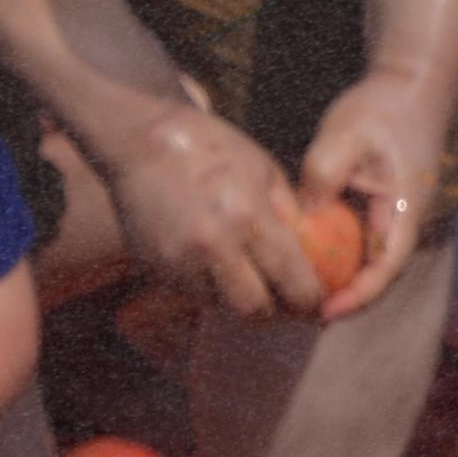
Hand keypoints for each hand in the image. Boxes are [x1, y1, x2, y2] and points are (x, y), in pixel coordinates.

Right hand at [101, 102, 315, 317]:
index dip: (309, 299)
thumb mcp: (262, 169)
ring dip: (239, 297)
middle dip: (273, 311)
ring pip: (221, 305)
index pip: (290, 279)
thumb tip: (307, 249)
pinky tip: (214, 263)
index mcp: (247, 217)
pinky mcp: (157, 269)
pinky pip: (193, 292)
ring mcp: (179, 262)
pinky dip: (211, 287)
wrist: (141, 145)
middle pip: (254, 309)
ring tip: (248, 277)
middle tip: (284, 302)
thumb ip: (285, 213)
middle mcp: (213, 247)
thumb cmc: (210, 148)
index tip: (316, 302)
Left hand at [300, 71, 444, 317]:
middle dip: (339, 300)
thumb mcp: (344, 135)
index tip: (322, 312)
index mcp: (404, 209)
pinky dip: (333, 261)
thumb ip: (321, 178)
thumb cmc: (381, 108)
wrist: (411, 84)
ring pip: (366, 264)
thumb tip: (300, 220)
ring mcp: (393, 217)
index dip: (356, 298)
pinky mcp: (380, 211)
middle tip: (293, 314)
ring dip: (335, 284)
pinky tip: (299, 266)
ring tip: (291, 299)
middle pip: (375, 277)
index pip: (385, 270)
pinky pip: (358, 247)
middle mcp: (404, 221)